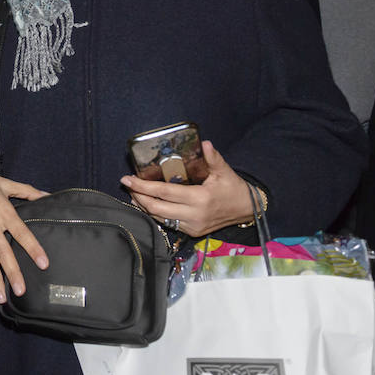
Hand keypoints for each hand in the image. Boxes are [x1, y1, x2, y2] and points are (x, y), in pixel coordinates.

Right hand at [0, 159, 47, 303]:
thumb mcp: (4, 182)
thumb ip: (27, 191)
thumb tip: (48, 195)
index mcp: (3, 210)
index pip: (21, 233)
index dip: (33, 248)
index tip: (43, 263)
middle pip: (4, 253)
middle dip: (13, 273)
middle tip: (22, 290)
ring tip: (3, 297)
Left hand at [120, 140, 254, 236]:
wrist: (247, 210)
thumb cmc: (234, 188)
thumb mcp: (224, 171)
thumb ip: (213, 157)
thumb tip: (205, 143)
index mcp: (200, 198)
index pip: (164, 193)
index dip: (143, 187)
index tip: (128, 179)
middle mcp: (194, 215)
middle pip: (156, 208)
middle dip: (138, 196)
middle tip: (126, 185)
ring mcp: (192, 226)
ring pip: (159, 218)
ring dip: (143, 206)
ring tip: (134, 193)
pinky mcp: (192, 232)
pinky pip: (168, 223)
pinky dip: (155, 214)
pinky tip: (148, 204)